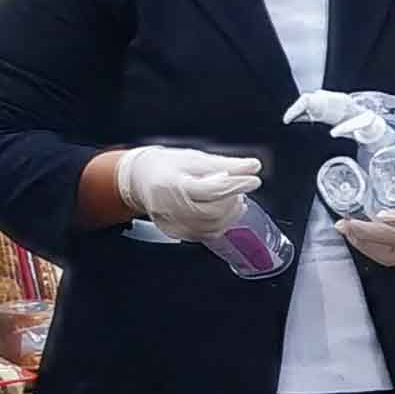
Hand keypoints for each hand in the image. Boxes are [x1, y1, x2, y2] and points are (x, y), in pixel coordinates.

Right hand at [114, 144, 265, 243]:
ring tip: (235, 200)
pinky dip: (220, 225)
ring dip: (230, 215)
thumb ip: (226, 164)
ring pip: (210, 227)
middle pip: (212, 211)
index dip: (236, 185)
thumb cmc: (167, 166)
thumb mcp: (196, 158)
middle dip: (232, 202)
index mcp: (173, 184)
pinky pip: (205, 235)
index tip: (253, 179)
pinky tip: (225, 213)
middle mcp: (169, 207)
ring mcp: (171, 223)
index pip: (212, 190)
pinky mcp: (175, 232)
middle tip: (241, 191)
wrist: (141, 179)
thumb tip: (253, 166)